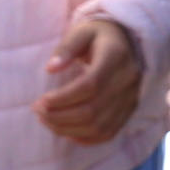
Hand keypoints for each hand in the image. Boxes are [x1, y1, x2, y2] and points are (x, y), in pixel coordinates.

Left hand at [36, 15, 145, 143]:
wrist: (129, 40)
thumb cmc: (98, 35)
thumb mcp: (81, 31)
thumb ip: (66, 48)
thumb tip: (51, 68)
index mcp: (117, 56)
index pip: (91, 85)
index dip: (63, 98)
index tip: (41, 100)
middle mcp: (128, 79)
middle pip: (92, 110)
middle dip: (60, 116)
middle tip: (38, 111)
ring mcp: (131, 97)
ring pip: (98, 126)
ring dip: (68, 129)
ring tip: (47, 120)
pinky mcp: (130, 110)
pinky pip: (107, 133)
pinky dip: (84, 138)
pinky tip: (66, 131)